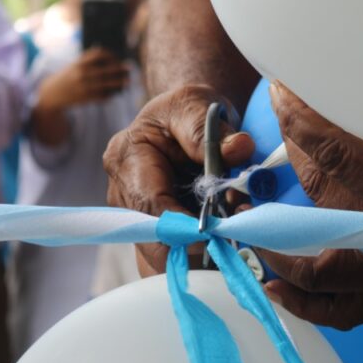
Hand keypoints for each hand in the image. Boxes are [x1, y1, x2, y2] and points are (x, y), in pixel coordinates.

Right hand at [37, 48, 129, 109]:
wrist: (51, 93)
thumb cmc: (68, 77)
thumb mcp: (75, 65)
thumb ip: (89, 61)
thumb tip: (112, 59)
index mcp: (79, 62)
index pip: (99, 54)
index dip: (111, 55)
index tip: (117, 58)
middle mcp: (81, 73)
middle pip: (106, 70)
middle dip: (120, 69)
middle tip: (129, 69)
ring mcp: (84, 86)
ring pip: (107, 84)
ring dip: (119, 83)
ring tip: (127, 82)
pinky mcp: (85, 98)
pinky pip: (103, 96)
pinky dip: (111, 94)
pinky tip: (116, 93)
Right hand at [103, 84, 254, 273]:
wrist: (185, 120)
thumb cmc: (186, 110)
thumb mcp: (196, 106)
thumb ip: (212, 130)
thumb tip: (239, 148)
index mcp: (127, 158)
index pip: (149, 206)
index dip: (182, 228)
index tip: (216, 235)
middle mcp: (123, 192)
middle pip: (152, 240)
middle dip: (194, 248)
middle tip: (233, 245)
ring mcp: (136, 215)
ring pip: (163, 255)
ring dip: (201, 255)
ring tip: (234, 242)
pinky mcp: (155, 230)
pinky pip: (175, 256)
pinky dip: (201, 256)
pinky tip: (226, 248)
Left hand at [256, 81, 362, 329]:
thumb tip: (346, 122)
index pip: (337, 155)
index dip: (303, 122)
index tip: (282, 96)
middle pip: (315, 205)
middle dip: (288, 163)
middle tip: (277, 131)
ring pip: (313, 268)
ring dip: (276, 242)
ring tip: (248, 222)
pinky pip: (340, 311)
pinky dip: (303, 304)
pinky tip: (275, 289)